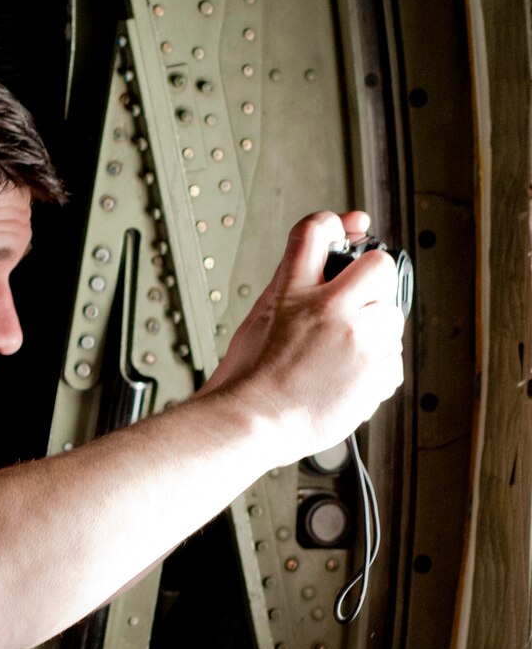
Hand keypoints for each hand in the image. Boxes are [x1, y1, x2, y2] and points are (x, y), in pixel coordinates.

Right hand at [200, 209, 404, 463]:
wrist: (255, 421)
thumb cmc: (253, 372)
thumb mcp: (265, 307)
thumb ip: (303, 265)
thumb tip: (336, 227)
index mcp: (300, 291)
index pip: (322, 230)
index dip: (338, 229)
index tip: (343, 234)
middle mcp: (336, 313)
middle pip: (380, 272)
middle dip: (366, 291)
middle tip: (342, 316)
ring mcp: (362, 345)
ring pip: (393, 318)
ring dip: (374, 332)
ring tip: (339, 353)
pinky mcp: (378, 377)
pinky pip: (394, 359)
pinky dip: (375, 367)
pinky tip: (345, 374)